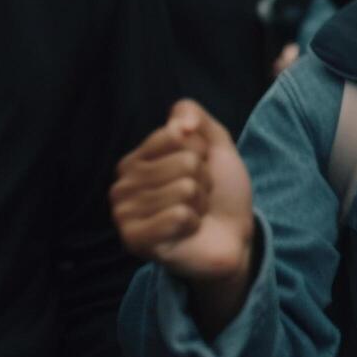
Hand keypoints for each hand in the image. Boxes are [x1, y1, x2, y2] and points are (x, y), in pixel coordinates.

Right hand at [112, 101, 254, 286]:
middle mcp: (122, 185)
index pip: (175, 134)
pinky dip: (193, 222)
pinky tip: (187, 231)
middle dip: (203, 180)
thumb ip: (194, 117)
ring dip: (199, 203)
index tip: (201, 169)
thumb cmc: (219, 192)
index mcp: (135, 160)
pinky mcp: (134, 240)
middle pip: (185, 162)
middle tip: (198, 198)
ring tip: (193, 214)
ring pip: (185, 189)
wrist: (233, 236)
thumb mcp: (215, 145)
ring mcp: (124, 214)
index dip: (201, 151)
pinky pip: (179, 215)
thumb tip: (179, 122)